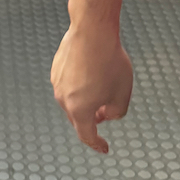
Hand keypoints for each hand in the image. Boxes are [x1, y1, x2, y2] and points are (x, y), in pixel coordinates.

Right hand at [51, 24, 132, 153]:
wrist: (92, 31)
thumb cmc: (109, 62)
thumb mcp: (123, 93)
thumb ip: (117, 112)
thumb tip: (107, 114)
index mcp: (79, 110)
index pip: (87, 135)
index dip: (97, 144)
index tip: (104, 148)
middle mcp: (63, 99)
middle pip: (78, 118)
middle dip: (93, 119)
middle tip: (106, 112)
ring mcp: (57, 82)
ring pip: (72, 100)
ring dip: (86, 100)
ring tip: (102, 84)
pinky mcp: (56, 68)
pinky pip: (68, 83)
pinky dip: (79, 84)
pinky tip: (92, 69)